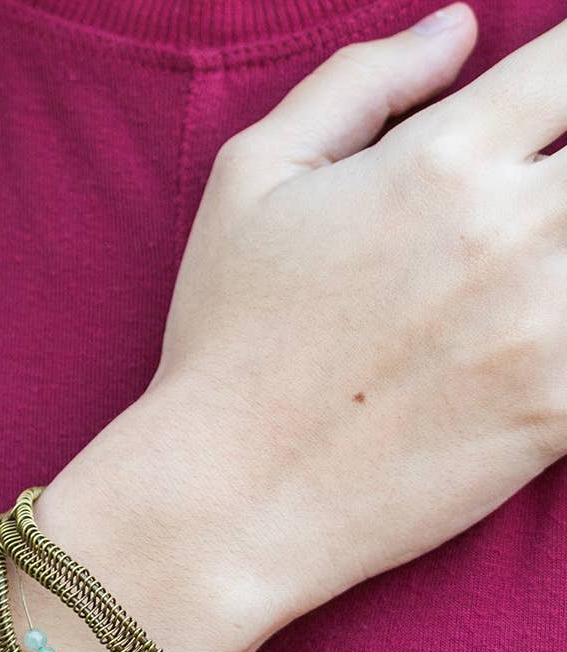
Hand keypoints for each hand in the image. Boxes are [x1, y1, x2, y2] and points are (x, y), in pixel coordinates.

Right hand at [57, 3, 566, 651]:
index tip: (556, 109)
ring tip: (543, 271)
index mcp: (440, 161)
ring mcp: (547, 328)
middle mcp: (512, 232)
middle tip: (544, 205)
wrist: (224, 499)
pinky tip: (545, 333)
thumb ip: (357, 84)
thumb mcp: (248, 182)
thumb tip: (458, 29)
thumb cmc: (223, 342)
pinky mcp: (560, 415)